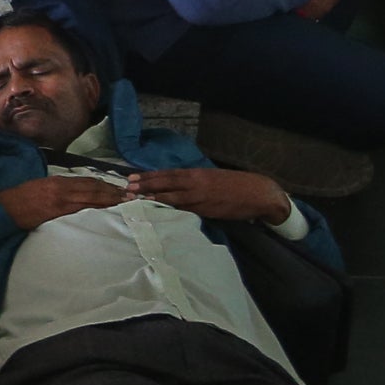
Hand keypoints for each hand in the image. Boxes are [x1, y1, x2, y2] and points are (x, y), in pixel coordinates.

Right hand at [0, 175, 129, 230]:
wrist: (3, 210)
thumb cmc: (19, 199)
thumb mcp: (40, 186)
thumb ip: (58, 187)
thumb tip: (76, 192)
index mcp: (58, 181)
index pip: (88, 182)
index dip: (105, 185)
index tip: (119, 188)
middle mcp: (62, 190)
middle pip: (94, 190)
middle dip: (113, 193)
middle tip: (132, 197)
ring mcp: (60, 203)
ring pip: (91, 201)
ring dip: (110, 203)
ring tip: (125, 205)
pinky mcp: (57, 216)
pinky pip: (81, 213)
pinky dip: (96, 212)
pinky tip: (106, 214)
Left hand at [127, 165, 292, 224]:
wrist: (259, 193)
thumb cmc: (236, 186)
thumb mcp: (213, 179)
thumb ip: (195, 182)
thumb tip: (176, 186)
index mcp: (197, 173)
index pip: (168, 173)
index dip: (149, 176)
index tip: (131, 177)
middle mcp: (195, 182)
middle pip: (165, 182)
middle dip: (144, 185)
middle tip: (125, 187)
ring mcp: (200, 196)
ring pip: (170, 196)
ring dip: (151, 197)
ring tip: (133, 199)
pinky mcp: (206, 209)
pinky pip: (183, 209)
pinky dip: (168, 209)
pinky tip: (156, 211)